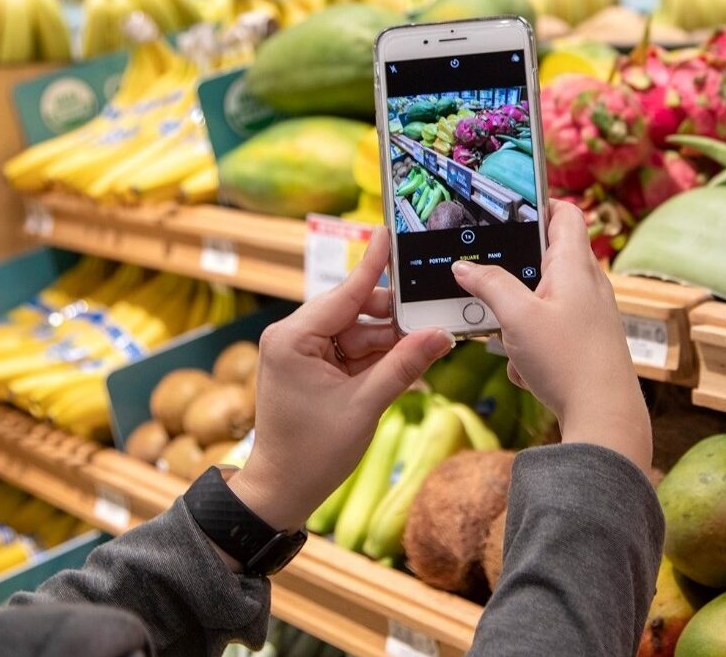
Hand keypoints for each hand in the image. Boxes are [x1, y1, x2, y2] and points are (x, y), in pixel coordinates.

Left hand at [228, 228, 454, 532]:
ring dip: (391, 341)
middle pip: (355, 310)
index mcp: (293, 338)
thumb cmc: (312, 452)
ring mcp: (304, 352)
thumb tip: (442, 335)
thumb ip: (404, 366)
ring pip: (359, 332)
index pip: (344, 293)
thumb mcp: (365, 405)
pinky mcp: (314, 368)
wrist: (283, 490)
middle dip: (394, 318)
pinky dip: (379, 358)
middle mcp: (293, 337)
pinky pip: (354, 351)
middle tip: (433, 318)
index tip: (388, 234)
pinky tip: (408, 362)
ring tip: (427, 346)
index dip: (373, 266)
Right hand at [451, 200, 650, 471]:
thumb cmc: (568, 360)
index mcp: (575, 265)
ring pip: (542, 300)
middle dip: (514, 273)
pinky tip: (527, 369)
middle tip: (488, 283)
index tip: (507, 212)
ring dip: (518, 318)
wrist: (604, 415)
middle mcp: (588, 284)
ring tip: (507, 339)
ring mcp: (589, 313)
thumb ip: (490, 285)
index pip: (565, 213)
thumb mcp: (517, 317)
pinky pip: (549, 331)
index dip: (538, 205)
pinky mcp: (586, 341)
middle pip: (547, 258)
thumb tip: (465, 266)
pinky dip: (532, 346)